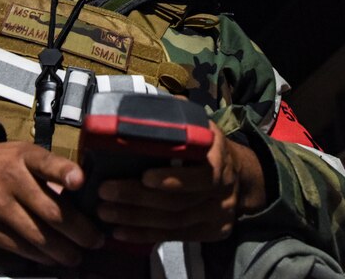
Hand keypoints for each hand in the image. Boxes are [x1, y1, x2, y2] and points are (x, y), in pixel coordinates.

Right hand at [0, 141, 104, 265]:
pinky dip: (42, 257)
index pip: (46, 164)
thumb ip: (51, 172)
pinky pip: (21, 249)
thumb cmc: (6, 165)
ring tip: (77, 256)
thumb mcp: (26, 155)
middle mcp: (10, 181)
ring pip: (38, 237)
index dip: (64, 172)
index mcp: (24, 158)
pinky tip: (54, 259)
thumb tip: (85, 197)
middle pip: (51, 212)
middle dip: (80, 231)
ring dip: (64, 252)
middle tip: (96, 241)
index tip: (81, 181)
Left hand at [95, 122, 266, 243]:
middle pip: (179, 202)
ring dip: (135, 219)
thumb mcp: (199, 124)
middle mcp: (223, 191)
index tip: (144, 176)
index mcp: (220, 159)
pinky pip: (175, 237)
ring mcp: (218, 216)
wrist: (239, 175)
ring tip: (104, 212)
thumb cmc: (206, 145)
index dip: (173, 179)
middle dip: (138, 198)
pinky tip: (120, 232)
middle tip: (106, 192)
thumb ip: (174, 116)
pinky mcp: (211, 233)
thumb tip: (136, 107)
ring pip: (174, 223)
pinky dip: (144, 235)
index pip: (201, 176)